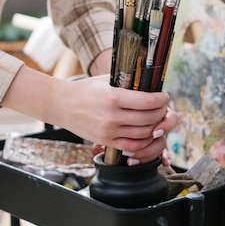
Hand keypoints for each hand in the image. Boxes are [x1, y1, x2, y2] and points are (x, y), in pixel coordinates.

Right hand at [2, 66, 177, 165]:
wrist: (61, 105)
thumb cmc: (85, 89)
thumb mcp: (106, 80)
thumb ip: (127, 82)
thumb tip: (151, 82)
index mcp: (113, 97)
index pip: (148, 101)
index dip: (161, 99)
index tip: (163, 96)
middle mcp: (112, 116)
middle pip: (149, 118)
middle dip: (161, 112)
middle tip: (162, 107)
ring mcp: (109, 131)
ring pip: (144, 133)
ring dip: (155, 126)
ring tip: (155, 118)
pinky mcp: (106, 141)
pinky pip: (133, 146)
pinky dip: (144, 141)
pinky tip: (146, 133)